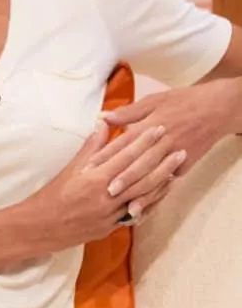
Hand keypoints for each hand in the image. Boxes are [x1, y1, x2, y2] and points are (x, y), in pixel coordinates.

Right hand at [24, 122, 184, 250]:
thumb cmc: (53, 194)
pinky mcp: (113, 227)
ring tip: (177, 168)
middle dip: (162, 161)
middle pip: (141, 176)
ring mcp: (112, 214)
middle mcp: (107, 196)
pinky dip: (152, 202)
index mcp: (95, 178)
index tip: (158, 128)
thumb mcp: (71, 168)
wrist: (43, 226)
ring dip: (162, 181)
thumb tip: (104, 124)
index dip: (144, 141)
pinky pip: (138, 213)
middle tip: (179, 147)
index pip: (126, 156)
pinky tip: (162, 193)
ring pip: (144, 195)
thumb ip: (91, 147)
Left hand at [92, 79, 239, 191]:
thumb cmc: (181, 101)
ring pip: (155, 176)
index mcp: (152, 124)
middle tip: (106, 191)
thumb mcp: (154, 101)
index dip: (108, 154)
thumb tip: (103, 116)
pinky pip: (170, 181)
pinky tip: (147, 204)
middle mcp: (163, 142)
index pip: (125, 142)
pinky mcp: (187, 164)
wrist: (216, 108)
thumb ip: (128, 112)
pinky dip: (158, 194)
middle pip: (140, 162)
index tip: (91, 166)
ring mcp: (176, 155)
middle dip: (124, 178)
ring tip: (127, 207)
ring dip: (141, 192)